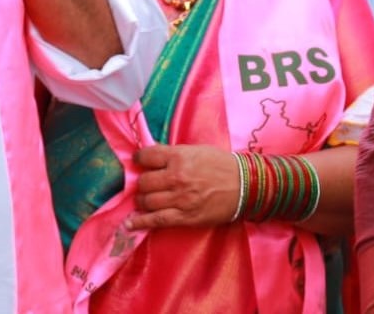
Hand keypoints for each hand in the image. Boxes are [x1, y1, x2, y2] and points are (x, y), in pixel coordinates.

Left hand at [125, 144, 240, 230]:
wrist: (244, 186)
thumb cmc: (221, 165)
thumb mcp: (196, 150)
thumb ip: (174, 153)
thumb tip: (153, 157)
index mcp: (178, 157)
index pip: (146, 157)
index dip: (139, 159)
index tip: (139, 162)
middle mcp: (176, 177)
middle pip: (144, 182)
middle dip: (142, 183)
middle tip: (147, 184)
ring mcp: (179, 199)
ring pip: (147, 201)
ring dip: (142, 201)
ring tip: (145, 200)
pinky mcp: (185, 217)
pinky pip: (156, 220)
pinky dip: (140, 222)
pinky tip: (129, 224)